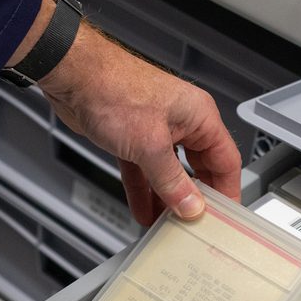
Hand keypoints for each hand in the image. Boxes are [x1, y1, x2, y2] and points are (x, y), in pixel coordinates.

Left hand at [36, 17, 242, 225]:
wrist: (73, 76)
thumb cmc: (113, 89)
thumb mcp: (150, 146)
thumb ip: (172, 181)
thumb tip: (191, 205)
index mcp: (199, 115)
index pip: (226, 160)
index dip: (228, 190)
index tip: (225, 216)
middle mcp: (182, 121)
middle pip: (199, 168)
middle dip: (195, 197)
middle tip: (196, 223)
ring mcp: (156, 129)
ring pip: (169, 172)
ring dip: (167, 198)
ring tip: (168, 223)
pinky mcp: (132, 137)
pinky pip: (145, 170)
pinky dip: (144, 190)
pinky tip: (143, 209)